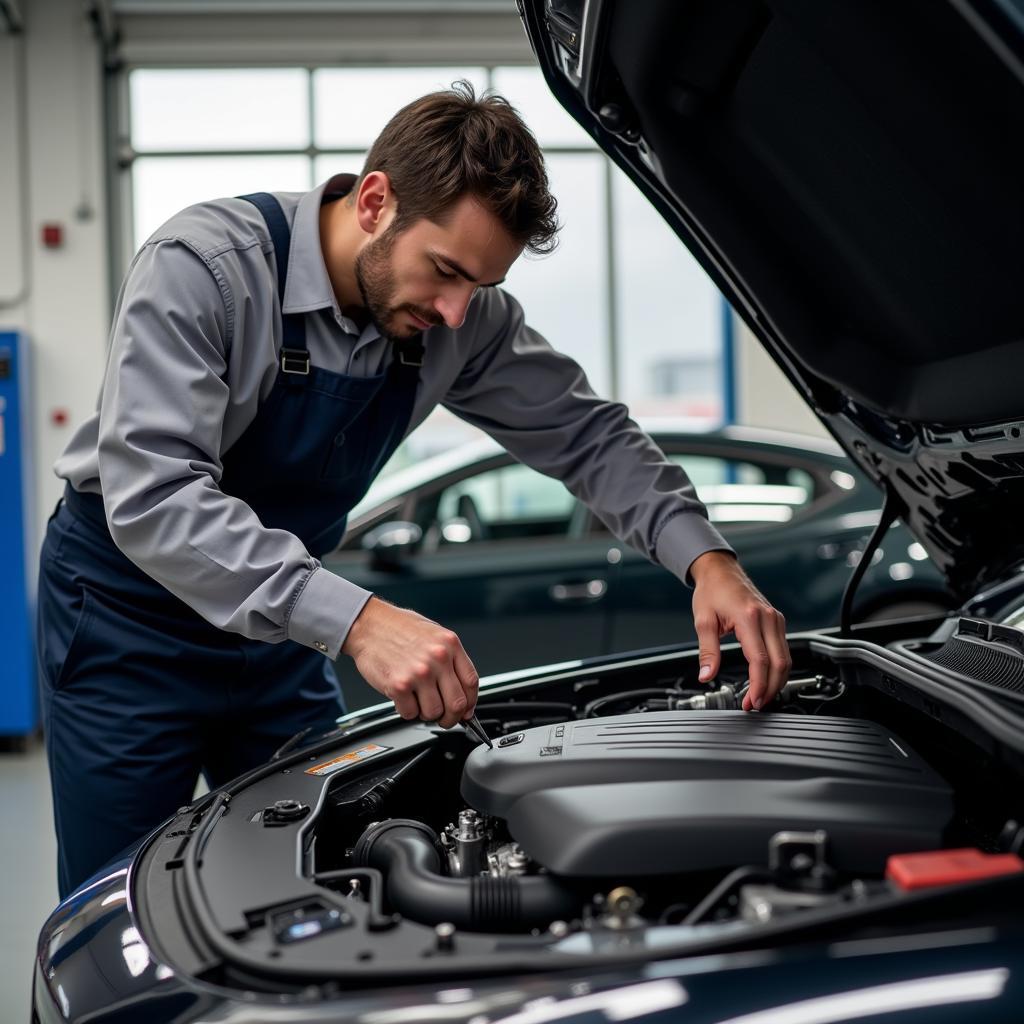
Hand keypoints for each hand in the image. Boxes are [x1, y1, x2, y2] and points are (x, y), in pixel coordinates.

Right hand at [341, 597, 478, 727]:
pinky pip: (410, 713)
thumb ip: (450, 659)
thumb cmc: (399, 628)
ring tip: (417, 701)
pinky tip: (403, 697)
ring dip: (426, 714)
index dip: (470, 703)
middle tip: (443, 718)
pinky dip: (407, 711)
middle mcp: (438, 658)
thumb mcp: (434, 634)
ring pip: (434, 712)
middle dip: (451, 717)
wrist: (368, 624)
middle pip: (457, 703)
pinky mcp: (399, 685)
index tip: (466, 711)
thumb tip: (462, 690)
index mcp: (450, 644)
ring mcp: (419, 673)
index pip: (471, 682)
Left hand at [689, 551, 790, 710]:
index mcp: (749, 617)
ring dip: (776, 681)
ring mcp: (775, 618)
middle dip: (770, 688)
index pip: (760, 660)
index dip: (758, 685)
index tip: (751, 701)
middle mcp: (768, 618)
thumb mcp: (703, 622)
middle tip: (755, 704)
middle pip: (779, 663)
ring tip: (760, 696)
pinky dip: (777, 668)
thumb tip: (706, 675)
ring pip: (786, 658)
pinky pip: (784, 650)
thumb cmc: (711, 591)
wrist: (720, 571)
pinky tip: (766, 679)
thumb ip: (707, 652)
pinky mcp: (776, 620)